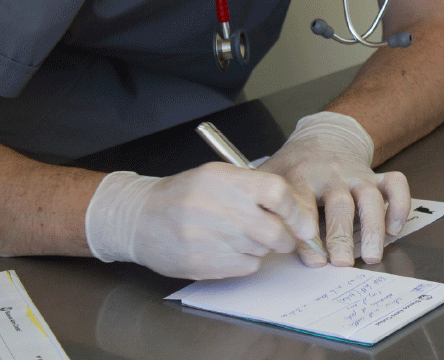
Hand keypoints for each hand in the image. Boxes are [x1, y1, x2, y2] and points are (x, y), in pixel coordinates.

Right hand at [85, 163, 318, 279]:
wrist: (138, 218)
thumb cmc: (184, 196)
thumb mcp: (217, 178)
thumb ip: (255, 189)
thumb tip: (298, 214)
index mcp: (223, 179)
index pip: (277, 192)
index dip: (297, 211)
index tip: (304, 223)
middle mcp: (216, 207)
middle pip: (275, 230)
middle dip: (285, 237)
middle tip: (279, 235)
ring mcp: (208, 237)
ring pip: (261, 250)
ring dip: (260, 247)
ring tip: (237, 235)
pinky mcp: (202, 263)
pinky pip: (245, 266)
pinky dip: (245, 260)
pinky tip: (225, 249)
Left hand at [258, 112, 409, 266]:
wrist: (323, 136)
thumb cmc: (294, 167)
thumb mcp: (272, 178)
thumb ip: (267, 205)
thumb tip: (259, 240)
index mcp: (301, 176)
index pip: (303, 203)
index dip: (307, 231)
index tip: (313, 258)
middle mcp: (331, 174)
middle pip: (339, 203)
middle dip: (341, 236)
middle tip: (342, 263)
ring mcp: (356, 174)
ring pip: (370, 197)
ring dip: (373, 228)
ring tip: (371, 256)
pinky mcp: (376, 176)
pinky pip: (396, 185)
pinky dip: (400, 207)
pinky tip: (393, 230)